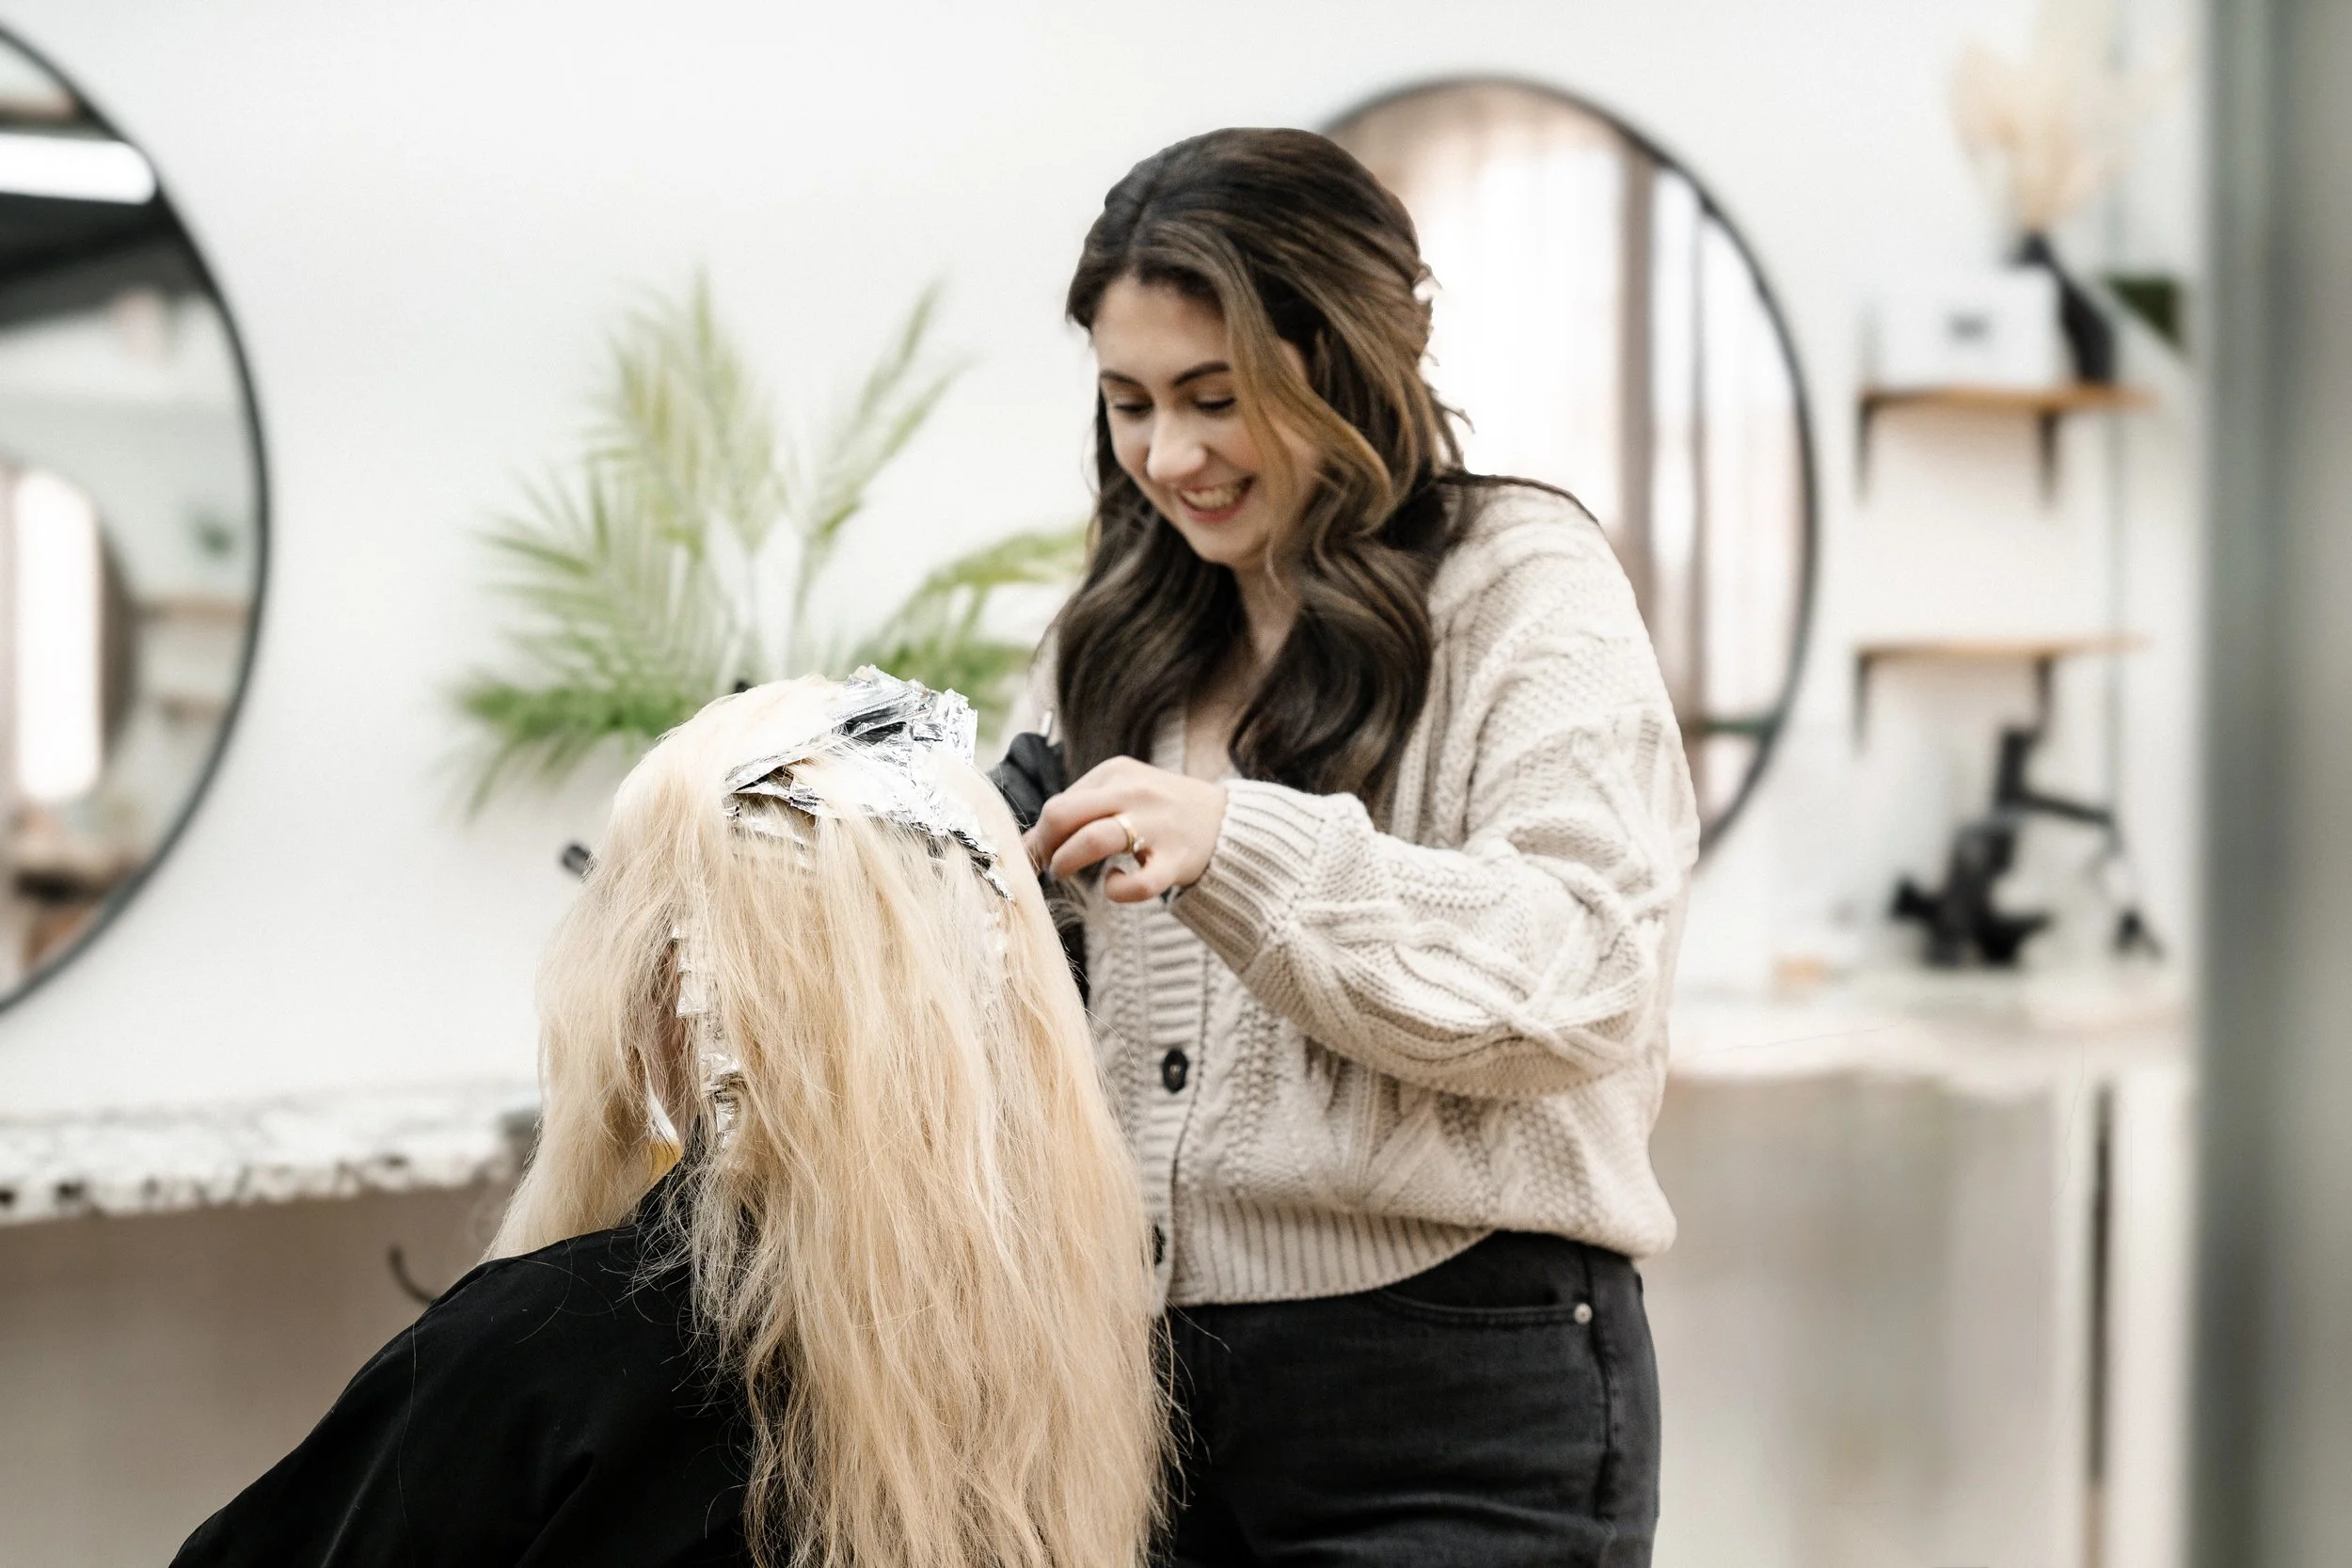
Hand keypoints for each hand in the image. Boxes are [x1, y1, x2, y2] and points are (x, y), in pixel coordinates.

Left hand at [1025, 757, 1227, 903]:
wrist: (1227, 822)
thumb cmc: (1160, 811)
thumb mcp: (1122, 793)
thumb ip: (1078, 812)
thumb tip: (1024, 846)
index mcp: (1116, 772)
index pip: (1058, 804)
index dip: (1039, 835)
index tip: (1037, 855)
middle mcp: (1133, 793)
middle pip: (1063, 814)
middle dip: (1044, 846)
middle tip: (1048, 865)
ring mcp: (1156, 826)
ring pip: (1093, 840)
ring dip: (1066, 861)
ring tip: (1065, 871)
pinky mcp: (1175, 860)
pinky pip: (1137, 884)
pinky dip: (1117, 889)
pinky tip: (1116, 884)